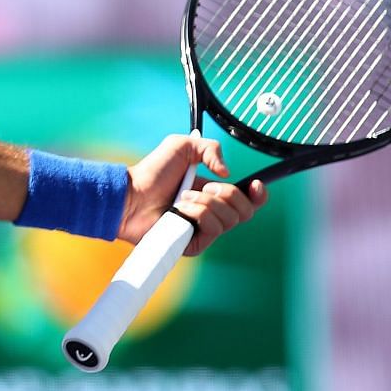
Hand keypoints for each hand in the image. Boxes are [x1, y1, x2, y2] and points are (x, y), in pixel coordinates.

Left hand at [120, 133, 265, 254]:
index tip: (255, 184)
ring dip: (207, 202)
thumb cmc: (152, 173)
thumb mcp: (183, 146)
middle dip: (227, 194)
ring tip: (183, 197)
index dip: (259, 195)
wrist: (131, 194)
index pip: (249, 200)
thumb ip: (210, 148)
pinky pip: (213, 229)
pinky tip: (180, 210)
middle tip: (204, 186)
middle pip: (245, 211)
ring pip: (230, 219)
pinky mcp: (195, 244)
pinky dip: (198, 214)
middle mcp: (212, 213)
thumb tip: (228, 172)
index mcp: (214, 193)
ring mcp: (204, 230)